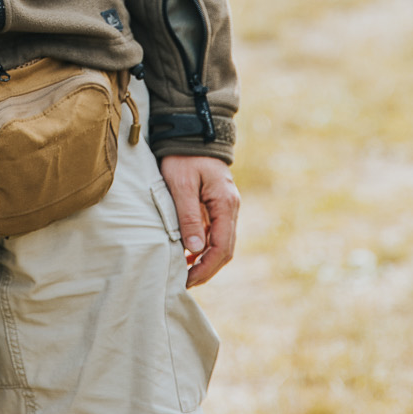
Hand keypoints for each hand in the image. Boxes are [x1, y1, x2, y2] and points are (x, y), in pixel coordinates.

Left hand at [160, 154, 239, 287]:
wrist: (190, 131)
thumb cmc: (183, 156)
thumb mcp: (181, 185)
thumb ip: (189, 217)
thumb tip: (196, 250)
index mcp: (225, 204)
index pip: (222, 247)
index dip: (205, 268)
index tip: (186, 280)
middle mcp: (231, 207)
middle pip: (225, 249)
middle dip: (207, 269)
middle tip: (184, 282)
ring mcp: (226, 205)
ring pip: (222, 242)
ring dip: (206, 260)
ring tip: (184, 271)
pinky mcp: (217, 203)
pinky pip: (216, 231)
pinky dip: (204, 246)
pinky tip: (188, 253)